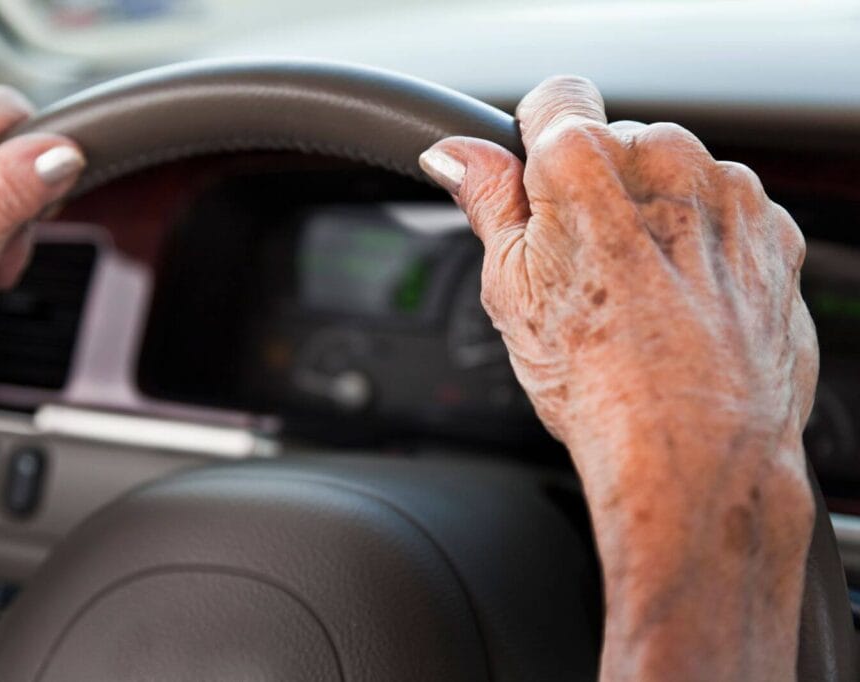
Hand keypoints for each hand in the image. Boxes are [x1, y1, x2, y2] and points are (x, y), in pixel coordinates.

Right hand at [421, 77, 815, 680]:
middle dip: (598, 189)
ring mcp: (730, 196)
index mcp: (587, 162)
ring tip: (636, 296)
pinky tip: (681, 305)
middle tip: (583, 267)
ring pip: (676, 179)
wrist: (693, 453)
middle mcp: (668, 161)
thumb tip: (456, 155)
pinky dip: (705, 245)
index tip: (537, 182)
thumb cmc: (598, 382)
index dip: (536, 141)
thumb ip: (486, 201)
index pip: (556, 97)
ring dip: (655, 215)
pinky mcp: (773, 233)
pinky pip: (726, 214)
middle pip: (618, 143)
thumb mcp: (508, 288)